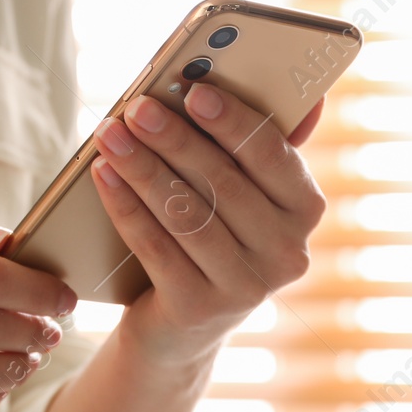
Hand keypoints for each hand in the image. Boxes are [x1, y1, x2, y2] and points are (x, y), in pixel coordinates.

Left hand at [89, 87, 326, 367]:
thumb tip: (308, 95)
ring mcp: (245, 287)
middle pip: (223, 182)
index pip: (274, 156)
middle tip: (136, 107)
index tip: (194, 89)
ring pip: (185, 213)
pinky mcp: (199, 309)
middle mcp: (286, 252)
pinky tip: (103, 175)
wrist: (182, 322)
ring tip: (108, 134)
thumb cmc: (213, 228)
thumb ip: (261, 141)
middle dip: (174, 139)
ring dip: (142, 168)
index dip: (233, 121)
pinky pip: (155, 247)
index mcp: (304, 208)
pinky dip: (125, 206)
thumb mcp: (242, 188)